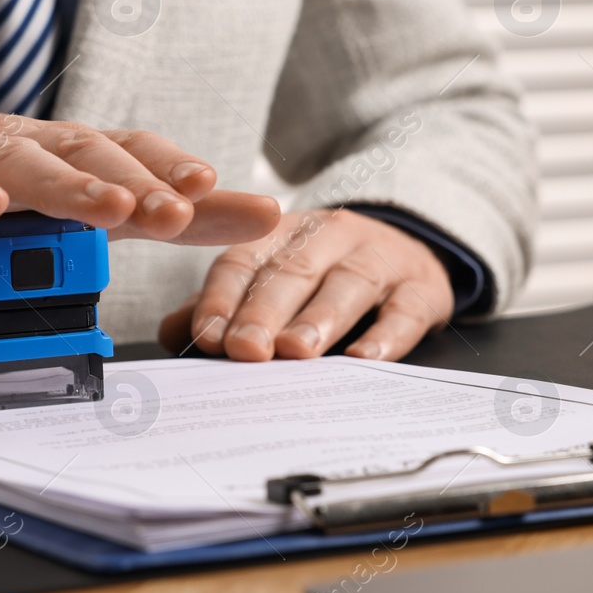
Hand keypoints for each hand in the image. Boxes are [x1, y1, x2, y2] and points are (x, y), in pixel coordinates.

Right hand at [0, 105, 279, 245]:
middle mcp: (25, 149)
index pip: (131, 151)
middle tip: (180, 210)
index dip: (173, 165)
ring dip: (70, 188)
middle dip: (139, 181)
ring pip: (21, 170)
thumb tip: (233, 217)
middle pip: (87, 155)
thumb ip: (144, 212)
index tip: (220, 186)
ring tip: (113, 208)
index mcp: (66, 153)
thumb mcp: (66, 197)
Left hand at [158, 209, 453, 361]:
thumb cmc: (327, 274)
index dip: (222, 297)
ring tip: (296, 351)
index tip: (206, 336)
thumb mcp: (276, 276)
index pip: (245, 260)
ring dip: (319, 319)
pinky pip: (403, 309)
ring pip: (347, 284)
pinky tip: (364, 358)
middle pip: (292, 272)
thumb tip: (172, 335)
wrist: (413, 251)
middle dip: (265, 312)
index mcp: (283, 234)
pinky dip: (385, 335)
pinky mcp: (421, 287)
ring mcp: (379, 258)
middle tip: (245, 350)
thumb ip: (224, 304)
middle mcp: (329, 237)